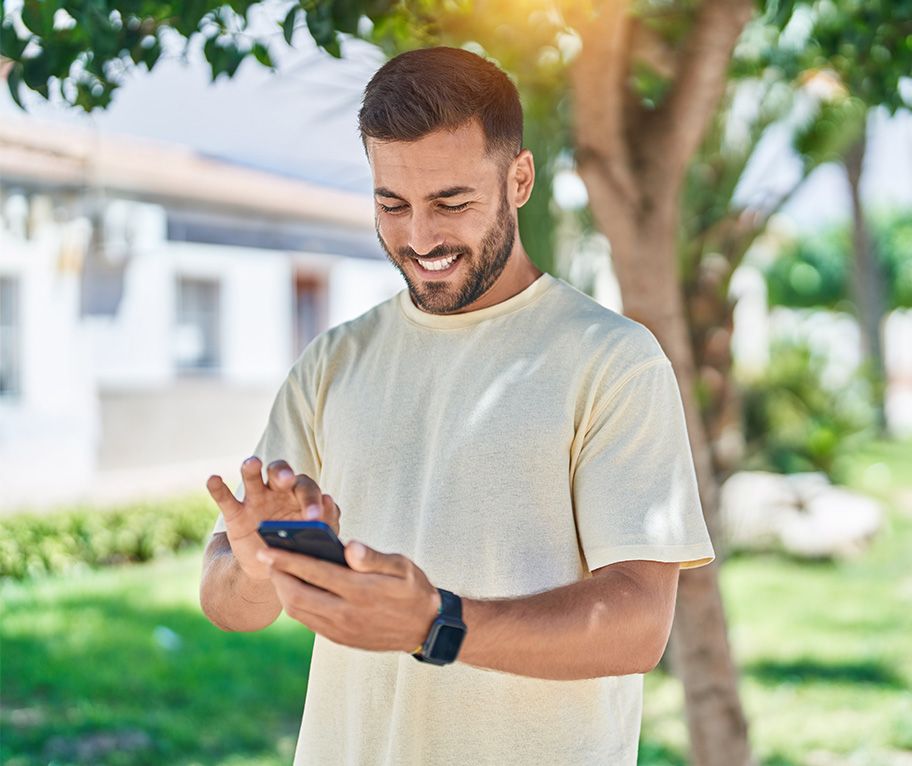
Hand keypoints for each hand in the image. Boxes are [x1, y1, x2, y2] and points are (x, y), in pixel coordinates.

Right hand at [207, 457, 340, 580]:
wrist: (277, 568)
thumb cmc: (303, 545)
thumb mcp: (317, 537)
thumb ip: (327, 520)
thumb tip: (328, 500)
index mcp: (300, 494)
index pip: (306, 488)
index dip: (310, 500)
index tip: (313, 517)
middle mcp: (278, 491)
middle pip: (280, 472)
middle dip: (283, 474)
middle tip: (287, 480)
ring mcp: (255, 499)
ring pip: (252, 477)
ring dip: (251, 468)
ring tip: (253, 464)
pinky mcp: (235, 513)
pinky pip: (225, 498)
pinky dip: (217, 487)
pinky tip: (214, 478)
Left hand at [257, 541, 440, 652]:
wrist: (426, 629)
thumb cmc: (414, 590)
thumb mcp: (403, 567)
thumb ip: (374, 557)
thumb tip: (349, 546)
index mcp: (361, 591)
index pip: (314, 572)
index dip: (287, 560)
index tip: (267, 548)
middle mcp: (347, 614)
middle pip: (297, 595)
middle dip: (277, 575)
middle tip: (267, 557)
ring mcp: (341, 630)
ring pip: (298, 611)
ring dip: (283, 591)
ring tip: (278, 571)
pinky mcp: (340, 639)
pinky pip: (308, 622)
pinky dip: (296, 604)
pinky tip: (295, 589)